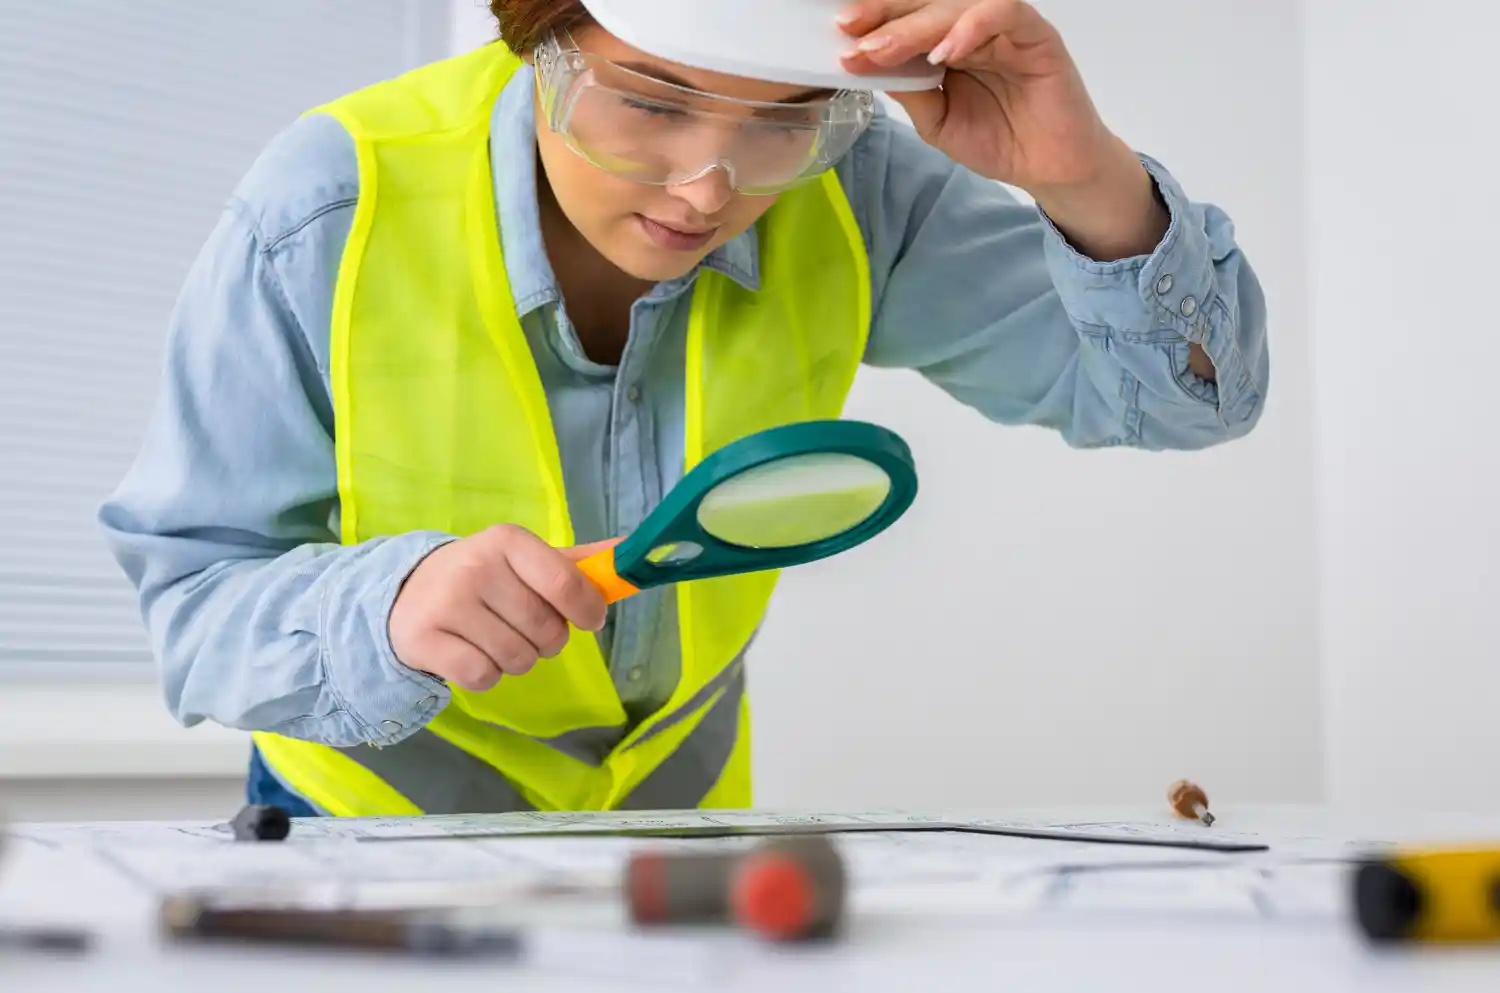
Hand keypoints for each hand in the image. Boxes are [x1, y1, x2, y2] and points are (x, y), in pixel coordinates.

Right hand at [389, 524, 616, 691]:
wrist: (404, 594)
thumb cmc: (482, 578)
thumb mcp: (526, 561)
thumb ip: (578, 563)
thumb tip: (631, 554)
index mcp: (507, 541)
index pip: (565, 582)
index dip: (587, 609)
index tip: (590, 620)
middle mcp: (476, 567)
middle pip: (546, 630)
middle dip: (546, 640)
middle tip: (522, 627)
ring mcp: (447, 604)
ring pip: (518, 659)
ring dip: (516, 659)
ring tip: (493, 638)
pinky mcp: (424, 640)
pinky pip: (483, 677)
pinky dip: (486, 675)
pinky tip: (470, 653)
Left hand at [837, 0, 1167, 259]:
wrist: (1050, 169)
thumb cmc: (999, 140)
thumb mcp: (937, 121)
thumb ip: (909, 91)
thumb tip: (865, 64)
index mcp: (948, 42)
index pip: (908, 18)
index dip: (874, 21)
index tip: (840, 34)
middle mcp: (974, 27)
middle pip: (926, 3)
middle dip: (885, 16)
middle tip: (850, 32)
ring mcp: (1005, 28)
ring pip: (957, 5)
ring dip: (918, 25)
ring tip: (885, 50)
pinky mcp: (1036, 36)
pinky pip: (1004, 13)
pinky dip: (971, 27)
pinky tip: (945, 53)